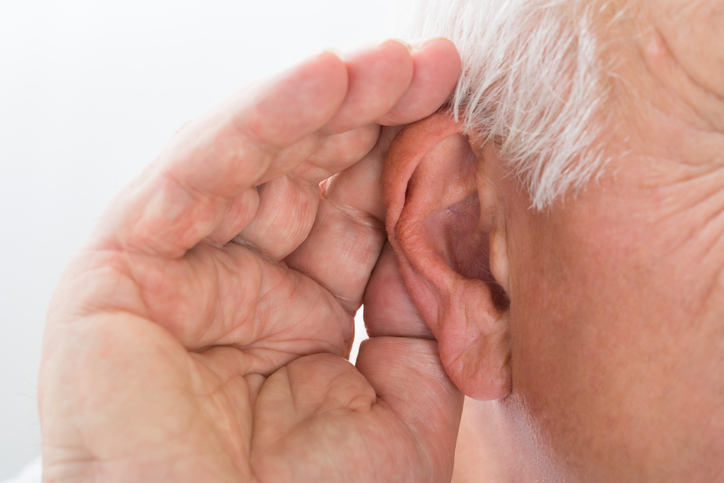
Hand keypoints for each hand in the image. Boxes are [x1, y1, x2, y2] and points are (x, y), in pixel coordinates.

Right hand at [40, 39, 462, 481]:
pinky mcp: (121, 268)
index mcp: (301, 314)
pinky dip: (255, 122)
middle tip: (432, 66)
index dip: (406, 164)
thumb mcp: (400, 409)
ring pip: (255, 160)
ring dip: (325, 103)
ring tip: (391, 64)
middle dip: (372, 116)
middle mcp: (242, 284)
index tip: (461, 115)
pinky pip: (195, 177)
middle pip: (310, 176)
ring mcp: (183, 270)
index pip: (358, 216)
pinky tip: (320, 80)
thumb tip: (447, 228)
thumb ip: (424, 320)